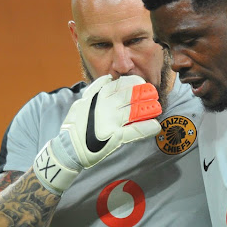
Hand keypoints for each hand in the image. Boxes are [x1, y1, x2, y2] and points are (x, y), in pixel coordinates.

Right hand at [33, 75, 161, 193]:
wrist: (68, 149)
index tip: (141, 83)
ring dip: (148, 108)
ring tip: (157, 107)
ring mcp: (109, 121)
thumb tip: (108, 78)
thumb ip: (95, 90)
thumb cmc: (76, 126)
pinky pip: (134, 131)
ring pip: (134, 111)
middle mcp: (104, 107)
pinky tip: (155, 126)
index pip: (119, 84)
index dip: (133, 82)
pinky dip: (146, 128)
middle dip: (143, 93)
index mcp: (97, 97)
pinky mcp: (114, 137)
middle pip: (129, 96)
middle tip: (153, 93)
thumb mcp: (82, 102)